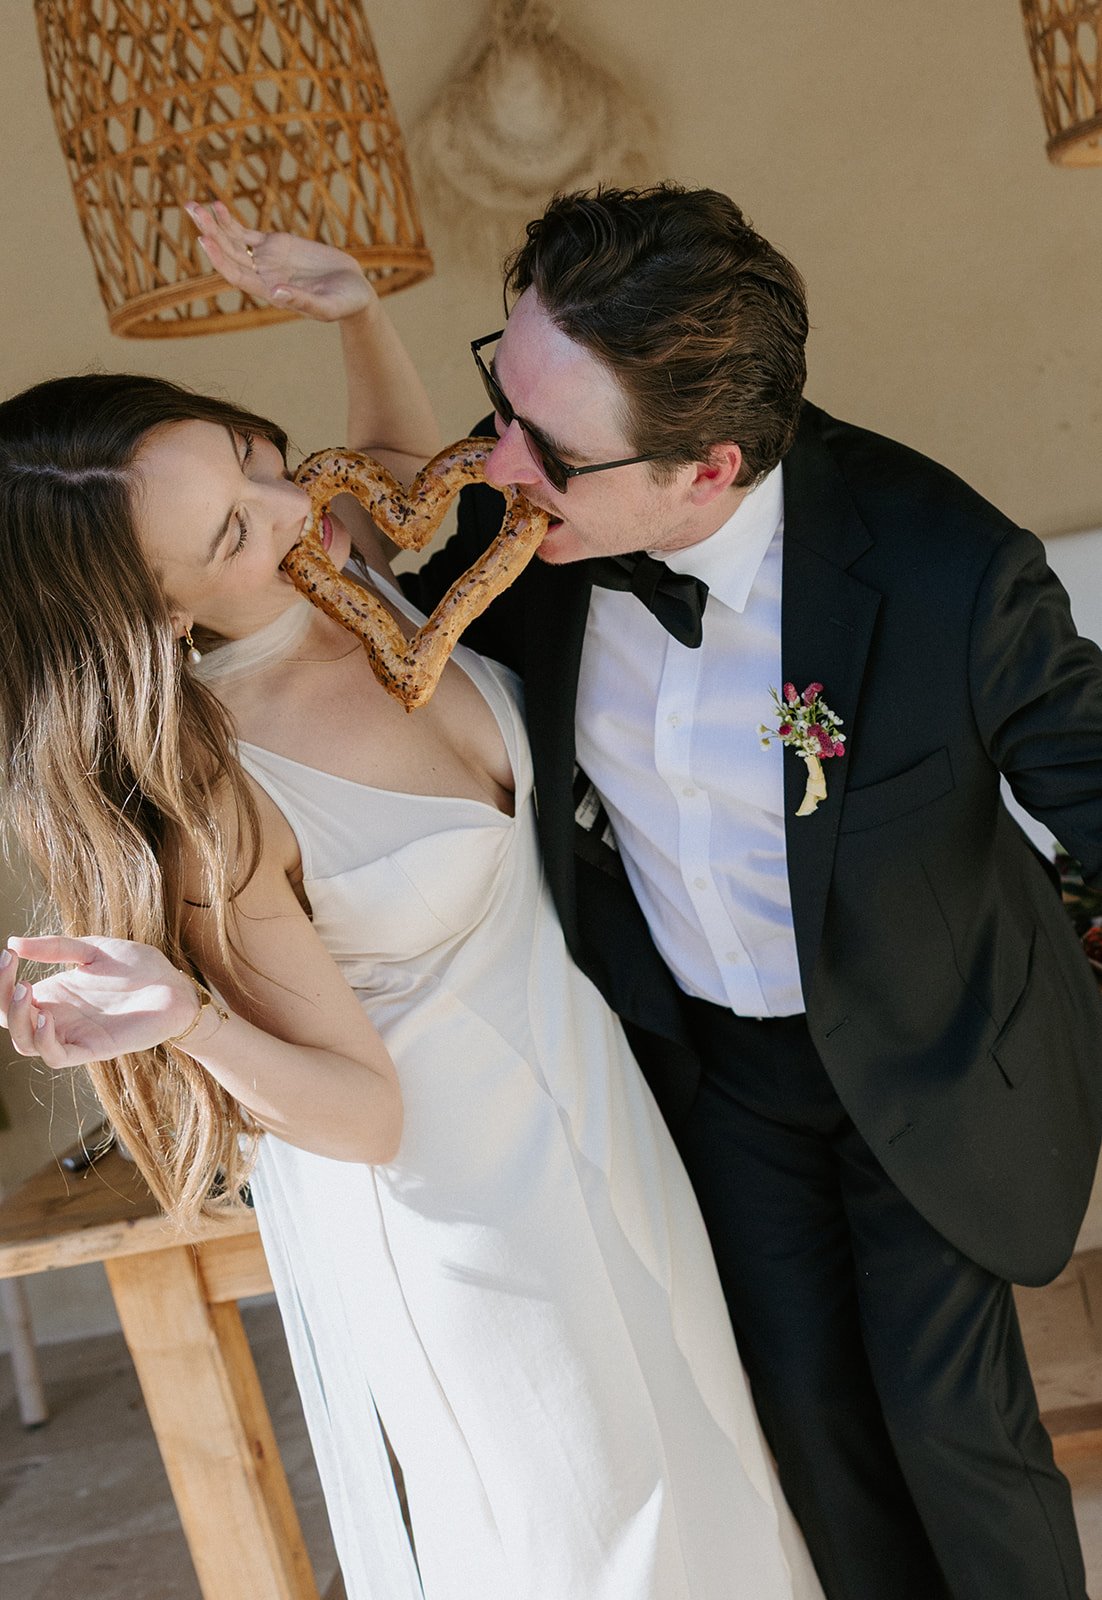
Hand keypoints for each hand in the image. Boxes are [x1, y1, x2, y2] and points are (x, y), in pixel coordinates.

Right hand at [0, 936, 199, 1068]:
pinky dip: (44, 1041)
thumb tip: (13, 943)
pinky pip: (58, 1056)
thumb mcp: (93, 949)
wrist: (176, 986)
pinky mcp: (94, 1049)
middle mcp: (58, 1018)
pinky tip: (46, 1016)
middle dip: (1, 996)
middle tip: (9, 967)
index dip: (0, 981)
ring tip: (23, 989)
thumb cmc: (138, 967)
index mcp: (54, 995)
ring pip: (27, 1042)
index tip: (5, 955)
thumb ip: (56, 948)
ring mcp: (74, 1035)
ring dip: (17, 1019)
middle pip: (11, 1020)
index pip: (9, 997)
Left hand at [185, 200, 378, 322]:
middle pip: (228, 254)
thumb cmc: (344, 304)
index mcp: (270, 292)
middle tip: (192, 210)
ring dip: (213, 224)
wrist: (354, 292)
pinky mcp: (276, 245)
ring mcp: (267, 259)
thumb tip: (276, 292)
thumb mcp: (327, 306)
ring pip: (232, 241)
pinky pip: (246, 233)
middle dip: (210, 232)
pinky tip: (217, 206)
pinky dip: (230, 221)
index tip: (205, 239)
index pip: (236, 275)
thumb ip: (303, 301)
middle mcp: (262, 276)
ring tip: (194, 205)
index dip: (219, 258)